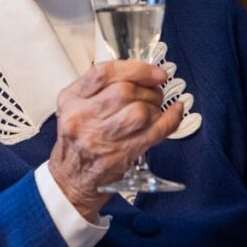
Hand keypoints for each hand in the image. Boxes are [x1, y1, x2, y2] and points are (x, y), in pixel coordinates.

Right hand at [48, 61, 182, 220]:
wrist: (71, 177)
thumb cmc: (77, 138)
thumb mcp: (73, 106)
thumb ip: (97, 87)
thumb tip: (138, 73)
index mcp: (71, 99)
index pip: (103, 73)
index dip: (135, 68)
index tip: (154, 72)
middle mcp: (83, 116)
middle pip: (125, 91)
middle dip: (148, 88)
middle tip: (155, 91)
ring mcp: (102, 138)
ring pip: (140, 111)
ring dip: (156, 106)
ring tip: (156, 107)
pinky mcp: (122, 154)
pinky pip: (154, 132)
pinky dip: (171, 119)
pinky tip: (175, 112)